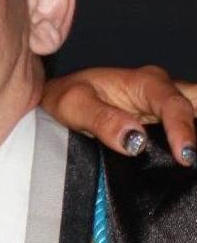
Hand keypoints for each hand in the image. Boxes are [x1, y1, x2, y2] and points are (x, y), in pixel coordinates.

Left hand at [42, 65, 196, 165]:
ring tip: (192, 160)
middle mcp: (162, 89)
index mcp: (145, 82)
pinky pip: (186, 124)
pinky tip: (186, 157)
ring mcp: (165, 105)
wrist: (60, 97)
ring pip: (196, 111)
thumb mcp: (75, 105)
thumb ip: (103, 121)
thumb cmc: (66, 97)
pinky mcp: (163, 120)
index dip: (183, 130)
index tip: (185, 156)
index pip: (173, 105)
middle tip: (193, 158)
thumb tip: (134, 141)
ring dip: (195, 132)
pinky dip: (189, 137)